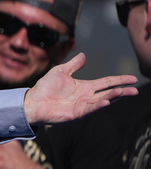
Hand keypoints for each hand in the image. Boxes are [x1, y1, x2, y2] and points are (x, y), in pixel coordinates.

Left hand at [23, 53, 137, 124]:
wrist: (33, 102)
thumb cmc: (45, 88)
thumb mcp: (60, 72)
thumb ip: (73, 65)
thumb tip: (84, 55)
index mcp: (85, 87)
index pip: (106, 82)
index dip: (119, 80)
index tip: (133, 78)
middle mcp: (86, 96)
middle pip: (108, 93)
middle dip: (122, 91)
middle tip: (135, 90)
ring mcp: (82, 106)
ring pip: (102, 100)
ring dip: (113, 97)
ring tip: (123, 92)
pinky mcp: (76, 114)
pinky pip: (89, 109)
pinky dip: (98, 106)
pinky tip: (106, 102)